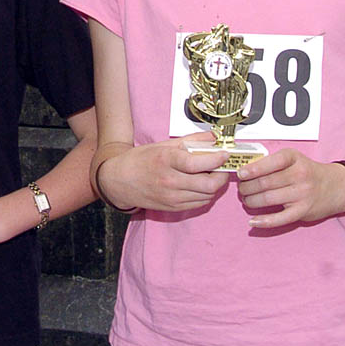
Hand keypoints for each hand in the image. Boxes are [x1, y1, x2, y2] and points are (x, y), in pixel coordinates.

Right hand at [97, 135, 231, 211]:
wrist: (119, 181)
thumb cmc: (140, 160)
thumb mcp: (162, 145)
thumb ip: (190, 141)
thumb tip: (213, 137)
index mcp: (166, 161)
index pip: (197, 163)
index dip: (216, 160)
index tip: (224, 154)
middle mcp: (169, 181)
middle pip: (207, 184)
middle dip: (221, 176)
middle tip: (222, 167)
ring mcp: (172, 197)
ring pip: (206, 196)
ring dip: (215, 186)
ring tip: (212, 174)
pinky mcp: (173, 208)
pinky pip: (199, 204)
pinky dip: (206, 195)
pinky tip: (202, 185)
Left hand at [237, 150, 344, 227]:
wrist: (337, 186)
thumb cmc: (310, 172)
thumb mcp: (293, 159)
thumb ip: (272, 162)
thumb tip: (246, 170)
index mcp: (293, 158)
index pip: (269, 163)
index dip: (251, 169)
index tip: (240, 174)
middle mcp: (299, 175)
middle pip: (264, 182)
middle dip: (247, 187)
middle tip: (241, 188)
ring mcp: (302, 194)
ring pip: (267, 199)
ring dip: (251, 201)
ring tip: (246, 200)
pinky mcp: (303, 211)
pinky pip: (280, 219)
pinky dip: (264, 221)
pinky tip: (253, 221)